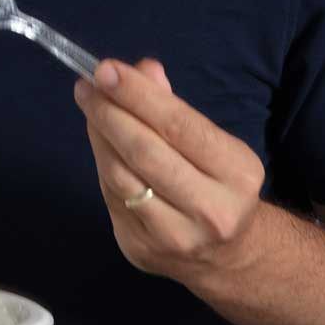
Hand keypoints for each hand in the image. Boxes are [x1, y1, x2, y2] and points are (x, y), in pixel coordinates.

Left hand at [74, 59, 265, 288]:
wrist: (227, 255)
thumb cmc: (219, 183)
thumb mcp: (213, 142)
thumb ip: (175, 107)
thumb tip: (142, 71)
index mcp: (237, 174)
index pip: (179, 125)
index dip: (138, 94)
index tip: (105, 69)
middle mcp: (210, 210)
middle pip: (145, 152)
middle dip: (109, 112)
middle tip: (86, 85)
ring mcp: (174, 236)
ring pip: (120, 176)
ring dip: (98, 134)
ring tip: (89, 104)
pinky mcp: (141, 249)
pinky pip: (111, 196)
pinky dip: (102, 161)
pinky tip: (99, 139)